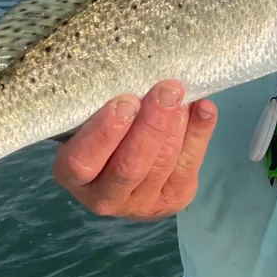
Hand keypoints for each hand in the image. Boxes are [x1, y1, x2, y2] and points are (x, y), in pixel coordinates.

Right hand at [53, 81, 216, 219]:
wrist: (128, 161)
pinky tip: (204, 109)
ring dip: (175, 128)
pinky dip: (199, 134)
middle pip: (129, 167)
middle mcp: (103, 198)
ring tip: (182, 96)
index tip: (125, 101)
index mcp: (73, 175)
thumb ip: (104, 105)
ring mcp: (141, 205)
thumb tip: (133, 71)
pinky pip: (189, 167)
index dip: (105, 133)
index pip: (83, 162)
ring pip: (161, 167)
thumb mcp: (90, 118)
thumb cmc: (103, 128)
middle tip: (165, 92)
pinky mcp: (173, 199)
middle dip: (150, 126)